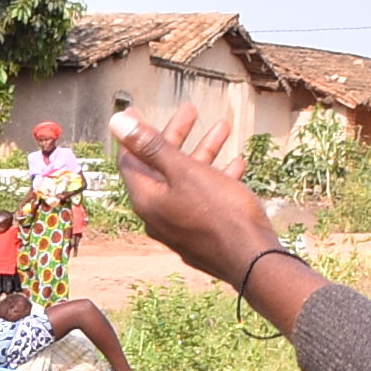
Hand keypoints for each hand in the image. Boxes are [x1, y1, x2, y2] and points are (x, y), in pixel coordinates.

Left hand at [108, 105, 279, 284]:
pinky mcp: (202, 234)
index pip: (131, 160)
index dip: (134, 132)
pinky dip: (215, 178)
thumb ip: (151, 146)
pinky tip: (236, 164)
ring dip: (203, 151)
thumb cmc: (221, 214)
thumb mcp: (185, 172)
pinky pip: (204, 199)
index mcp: (148, 199)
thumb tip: (117, 122)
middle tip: (191, 110)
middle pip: (160, 167)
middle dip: (177, 135)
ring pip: (186, 180)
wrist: (254, 260)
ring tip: (223, 127)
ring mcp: (181, 227)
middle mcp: (158, 215)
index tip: (137, 109)